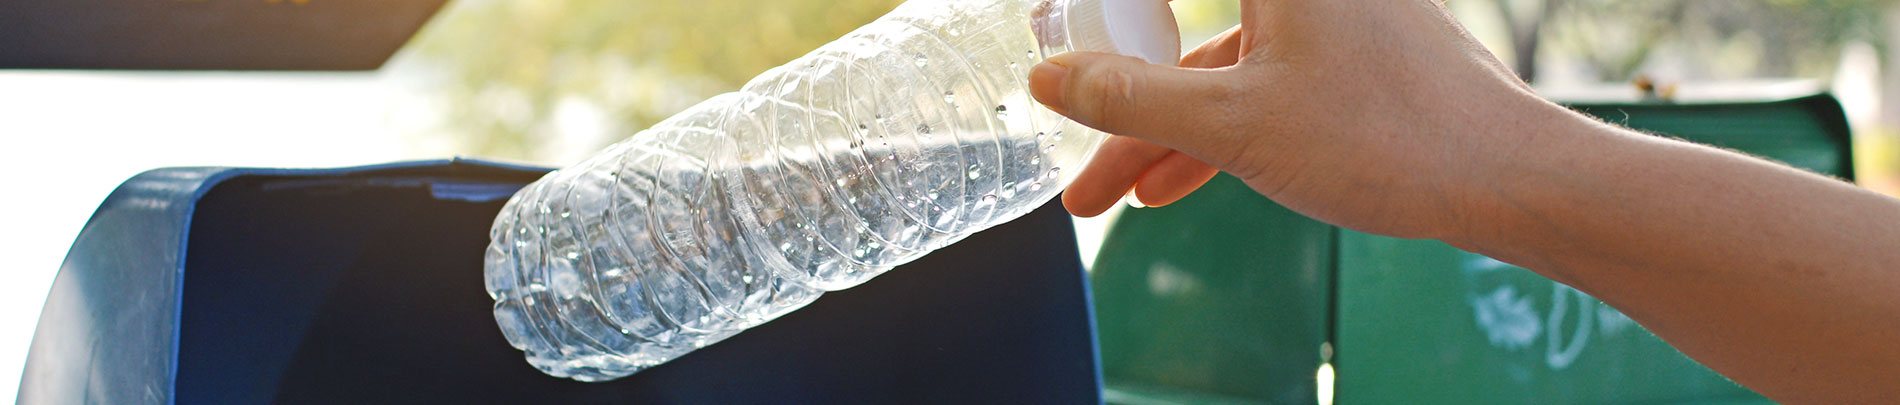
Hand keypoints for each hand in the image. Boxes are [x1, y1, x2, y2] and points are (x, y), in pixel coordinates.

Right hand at [1032, 0, 1565, 240]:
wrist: (1507, 178)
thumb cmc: (1388, 135)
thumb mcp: (1234, 124)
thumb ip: (1131, 100)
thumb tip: (1050, 81)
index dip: (1107, 10)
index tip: (1066, 26)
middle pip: (1183, 25)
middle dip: (1121, 91)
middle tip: (1069, 135)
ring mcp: (1332, 14)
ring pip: (1219, 64)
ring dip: (1162, 127)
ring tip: (1106, 193)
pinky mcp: (1351, 54)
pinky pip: (1260, 81)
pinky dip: (1216, 127)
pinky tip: (1171, 184)